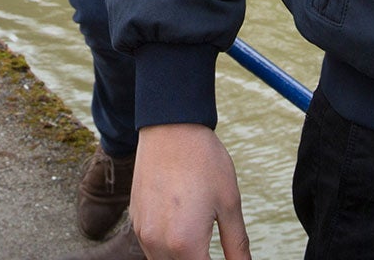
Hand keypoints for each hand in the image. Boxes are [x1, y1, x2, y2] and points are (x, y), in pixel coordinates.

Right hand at [131, 123, 251, 258]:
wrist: (171, 127)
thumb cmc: (203, 160)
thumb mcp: (229, 203)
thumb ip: (237, 245)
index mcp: (185, 244)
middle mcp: (158, 244)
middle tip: (213, 248)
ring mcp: (143, 233)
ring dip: (182, 259)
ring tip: (199, 242)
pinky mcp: (136, 220)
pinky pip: (151, 249)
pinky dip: (166, 250)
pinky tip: (181, 231)